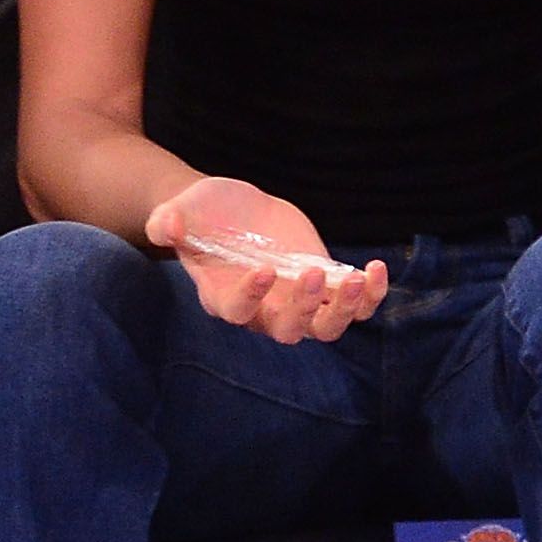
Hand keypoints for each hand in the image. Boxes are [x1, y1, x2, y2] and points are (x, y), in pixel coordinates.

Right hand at [145, 176, 386, 343]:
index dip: (250, 297)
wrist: (234, 210)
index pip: (237, 312)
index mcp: (224, 298)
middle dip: (304, 307)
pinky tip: (377, 268)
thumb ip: (168, 221)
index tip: (263, 268)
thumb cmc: (201, 214)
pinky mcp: (326, 288)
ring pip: (326, 328)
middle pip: (288, 331)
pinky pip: (354, 307)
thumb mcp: (180, 211)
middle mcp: (263, 311)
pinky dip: (370, 296)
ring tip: (359, 278)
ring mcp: (298, 303)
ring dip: (345, 309)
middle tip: (313, 273)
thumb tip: (165, 227)